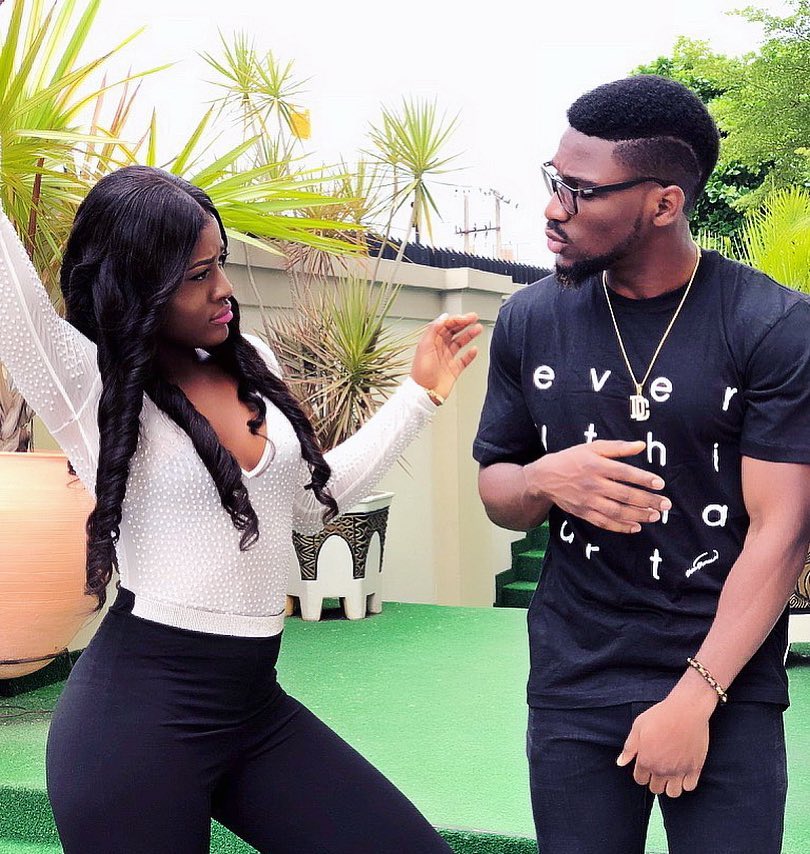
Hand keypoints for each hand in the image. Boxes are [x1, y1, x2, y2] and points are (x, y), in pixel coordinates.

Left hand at [410, 312, 482, 400]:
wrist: (425, 393)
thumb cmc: (421, 373)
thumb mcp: (425, 347)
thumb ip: (433, 330)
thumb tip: (443, 317)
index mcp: (431, 342)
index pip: (445, 326)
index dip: (456, 320)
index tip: (465, 318)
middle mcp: (439, 349)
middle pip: (453, 332)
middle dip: (464, 323)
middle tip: (474, 317)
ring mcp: (447, 359)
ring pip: (460, 343)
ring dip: (469, 335)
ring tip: (478, 328)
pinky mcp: (453, 370)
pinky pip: (464, 360)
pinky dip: (470, 354)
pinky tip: (475, 349)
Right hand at [525, 440, 669, 533]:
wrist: (545, 478)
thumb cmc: (572, 459)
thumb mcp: (592, 447)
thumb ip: (617, 447)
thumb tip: (641, 445)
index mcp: (596, 465)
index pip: (624, 473)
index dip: (643, 479)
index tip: (660, 484)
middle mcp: (593, 484)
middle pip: (624, 494)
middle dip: (647, 500)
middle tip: (665, 504)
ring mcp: (588, 500)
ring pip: (617, 511)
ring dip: (638, 515)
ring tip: (655, 516)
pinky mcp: (583, 513)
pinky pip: (604, 522)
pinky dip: (621, 527)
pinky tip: (635, 527)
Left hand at [616, 694, 711, 797]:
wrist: (686, 710)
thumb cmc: (660, 716)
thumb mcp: (638, 727)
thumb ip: (629, 748)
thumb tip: (620, 763)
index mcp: (646, 761)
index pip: (640, 779)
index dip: (641, 772)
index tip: (645, 764)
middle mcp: (662, 770)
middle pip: (655, 788)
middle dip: (654, 780)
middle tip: (658, 767)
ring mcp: (679, 771)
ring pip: (673, 793)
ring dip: (670, 785)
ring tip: (670, 773)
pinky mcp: (695, 768)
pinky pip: (689, 787)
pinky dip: (685, 782)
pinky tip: (683, 771)